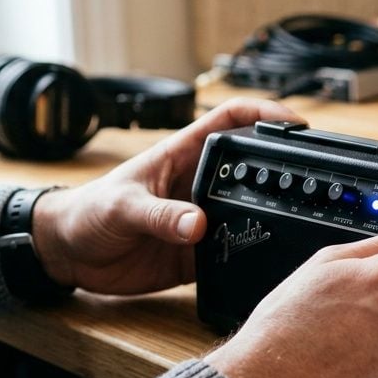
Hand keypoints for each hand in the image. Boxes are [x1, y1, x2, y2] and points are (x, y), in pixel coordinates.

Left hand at [31, 98, 301, 294]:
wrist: (67, 254)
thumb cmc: (86, 212)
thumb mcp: (121, 207)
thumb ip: (159, 216)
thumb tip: (198, 225)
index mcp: (183, 156)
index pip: (232, 121)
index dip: (265, 115)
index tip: (296, 124)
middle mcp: (199, 185)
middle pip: (252, 169)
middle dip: (281, 170)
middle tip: (311, 181)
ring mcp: (201, 219)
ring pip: (249, 213)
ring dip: (269, 219)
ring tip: (299, 225)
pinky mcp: (197, 254)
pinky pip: (232, 254)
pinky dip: (248, 259)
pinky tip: (264, 263)